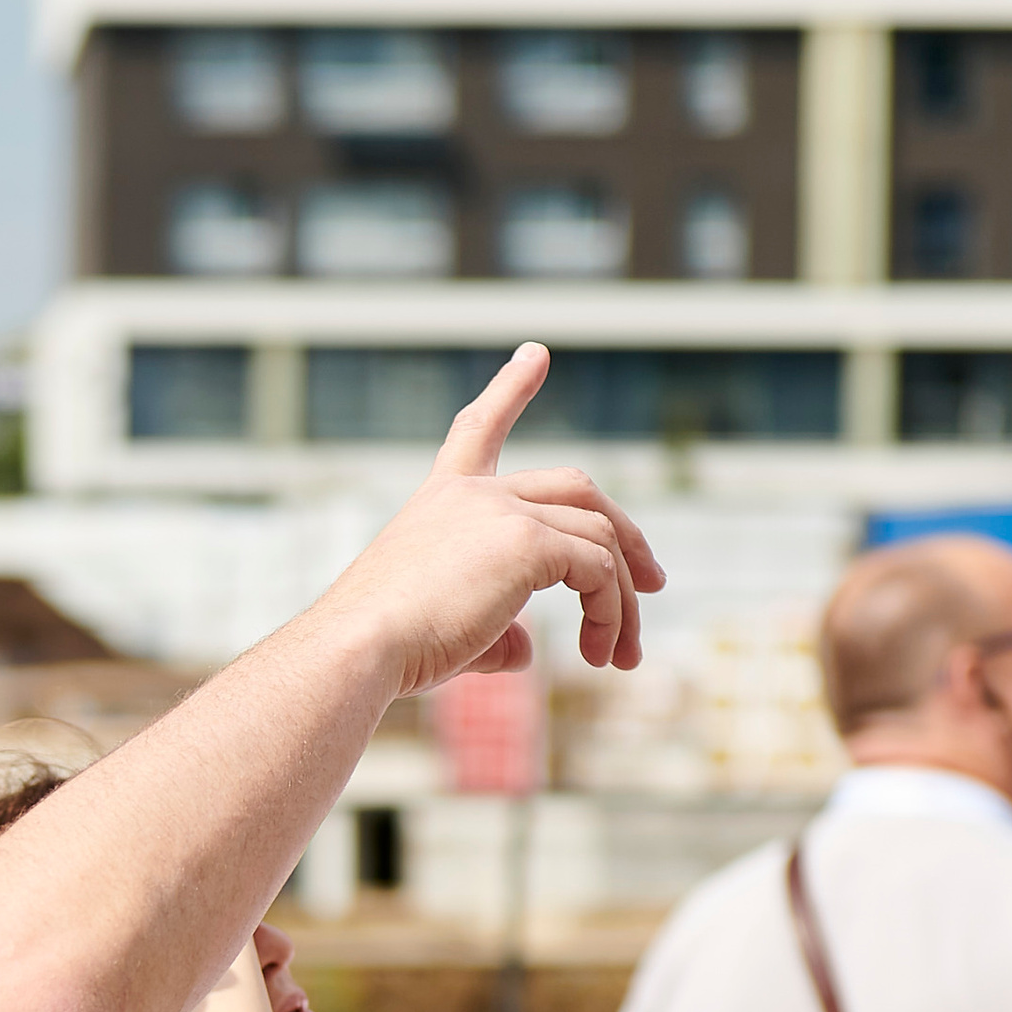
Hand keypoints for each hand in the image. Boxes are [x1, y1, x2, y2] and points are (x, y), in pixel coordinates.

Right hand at [339, 346, 662, 702]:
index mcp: (441, 501)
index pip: (477, 429)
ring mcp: (502, 510)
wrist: (358, 649)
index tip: (536, 353)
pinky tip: (598, 655)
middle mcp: (472, 493)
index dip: (510, 389)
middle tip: (653, 583)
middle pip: (576, 486)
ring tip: (622, 658)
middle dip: (624, 533)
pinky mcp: (526, 542)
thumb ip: (494, 630)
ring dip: (622, 600)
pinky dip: (611, 614)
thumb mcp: (444, 629)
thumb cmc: (387, 650)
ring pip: (600, 536)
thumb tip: (526, 648)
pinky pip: (598, 571)